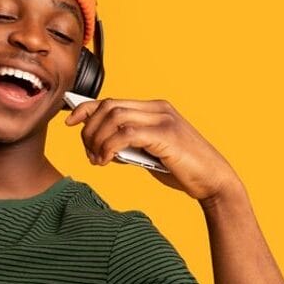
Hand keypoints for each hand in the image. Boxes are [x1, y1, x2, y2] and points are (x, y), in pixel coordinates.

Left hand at [64, 98, 240, 200]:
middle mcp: (158, 108)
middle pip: (108, 106)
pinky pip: (125, 134)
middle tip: (88, 153)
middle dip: (89, 129)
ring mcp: (162, 119)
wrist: (214, 182)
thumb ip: (130, 145)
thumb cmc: (184, 169)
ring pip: (114, 118)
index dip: (86, 109)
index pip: (111, 101)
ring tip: (97, 160)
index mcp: (155, 108)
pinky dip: (109, 147)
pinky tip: (107, 161)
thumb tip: (101, 146)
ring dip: (97, 139)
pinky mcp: (165, 134)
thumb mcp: (150, 153)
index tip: (69, 122)